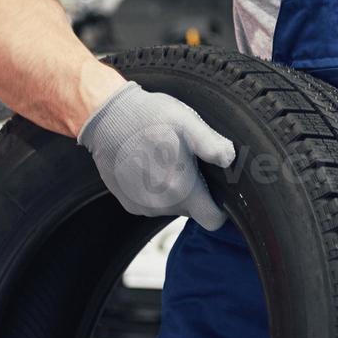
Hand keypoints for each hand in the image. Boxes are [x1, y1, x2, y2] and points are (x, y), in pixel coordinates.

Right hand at [76, 80, 236, 228]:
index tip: (216, 190)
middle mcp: (162, 205)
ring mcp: (142, 206)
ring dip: (173, 189)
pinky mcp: (128, 203)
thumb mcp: (188, 123)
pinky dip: (154, 189)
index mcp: (182, 190)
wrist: (106, 117)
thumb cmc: (149, 117)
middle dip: (195, 191)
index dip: (219, 208)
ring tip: (164, 159)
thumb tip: (230, 159)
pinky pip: (152, 203)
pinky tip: (148, 165)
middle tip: (186, 161)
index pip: (212, 220)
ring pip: (172, 207)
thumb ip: (213, 145)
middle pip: (192, 211)